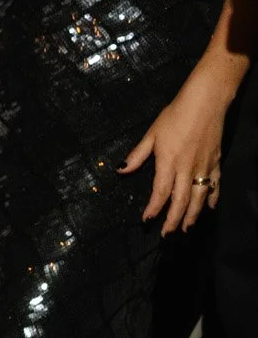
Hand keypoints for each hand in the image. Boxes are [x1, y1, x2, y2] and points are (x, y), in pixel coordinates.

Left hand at [124, 69, 231, 233]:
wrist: (206, 102)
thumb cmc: (176, 115)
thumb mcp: (152, 133)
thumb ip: (137, 155)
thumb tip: (120, 170)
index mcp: (169, 162)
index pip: (160, 192)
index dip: (153, 208)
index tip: (146, 220)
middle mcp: (188, 168)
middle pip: (181, 201)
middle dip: (173, 220)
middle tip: (168, 234)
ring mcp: (204, 166)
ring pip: (200, 197)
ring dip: (193, 215)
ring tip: (186, 228)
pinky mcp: (217, 162)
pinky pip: (215, 185)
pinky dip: (212, 198)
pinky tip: (209, 208)